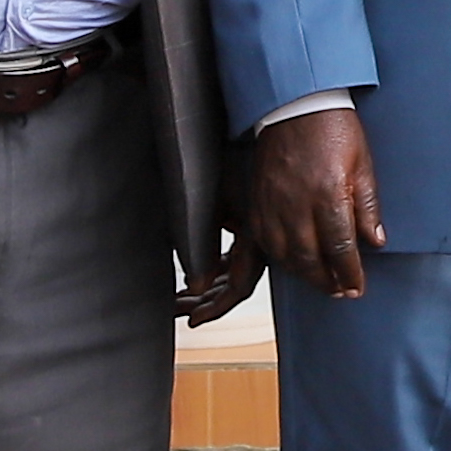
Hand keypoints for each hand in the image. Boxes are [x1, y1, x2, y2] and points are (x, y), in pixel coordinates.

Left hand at [173, 160, 264, 326]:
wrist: (273, 130)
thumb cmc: (242, 159)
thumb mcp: (217, 202)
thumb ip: (204, 243)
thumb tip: (195, 284)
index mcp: (257, 240)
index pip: (238, 288)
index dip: (216, 308)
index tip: (194, 320)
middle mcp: (260, 241)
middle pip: (231, 285)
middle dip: (203, 301)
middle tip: (177, 310)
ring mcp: (256, 233)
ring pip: (230, 273)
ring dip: (206, 288)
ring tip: (179, 298)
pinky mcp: (249, 223)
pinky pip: (232, 257)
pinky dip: (213, 270)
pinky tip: (196, 273)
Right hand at [246, 103, 386, 299]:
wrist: (294, 103)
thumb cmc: (332, 127)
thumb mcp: (362, 163)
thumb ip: (367, 206)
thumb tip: (375, 240)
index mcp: (328, 194)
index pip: (341, 247)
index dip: (350, 273)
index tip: (357, 287)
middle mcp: (296, 205)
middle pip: (310, 259)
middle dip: (327, 282)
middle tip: (341, 291)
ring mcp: (272, 205)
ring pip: (284, 256)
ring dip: (303, 275)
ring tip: (320, 281)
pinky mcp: (256, 202)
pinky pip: (263, 242)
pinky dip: (278, 258)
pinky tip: (292, 262)